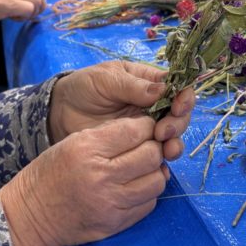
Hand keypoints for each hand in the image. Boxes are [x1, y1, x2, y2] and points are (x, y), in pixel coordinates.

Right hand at [0, 116, 167, 245]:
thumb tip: (145, 131)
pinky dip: (146, 193)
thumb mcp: (73, 142)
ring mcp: (110, 204)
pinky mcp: (115, 224)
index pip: (135, 131)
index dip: (146, 126)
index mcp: (88, 150)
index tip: (144, 128)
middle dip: (153, 148)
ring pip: (156, 182)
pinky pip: (148, 204)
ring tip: (141, 169)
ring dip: (154, 172)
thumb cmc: (51, 173)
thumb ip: (110, 134)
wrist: (31, 215)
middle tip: (145, 147)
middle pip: (151, 156)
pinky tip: (134, 187)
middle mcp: (102, 177)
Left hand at [48, 60, 194, 162]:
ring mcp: (147, 127)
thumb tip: (162, 91)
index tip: (178, 105)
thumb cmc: (84, 88)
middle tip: (163, 131)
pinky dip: (163, 160)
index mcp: (149, 82)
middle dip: (178, 122)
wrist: (60, 114)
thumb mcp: (105, 79)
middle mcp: (154, 105)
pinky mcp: (137, 147)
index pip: (177, 87)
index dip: (184, 96)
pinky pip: (157, 154)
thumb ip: (132, 86)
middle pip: (180, 114)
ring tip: (165, 148)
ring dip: (174, 141)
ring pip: (172, 135)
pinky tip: (160, 165)